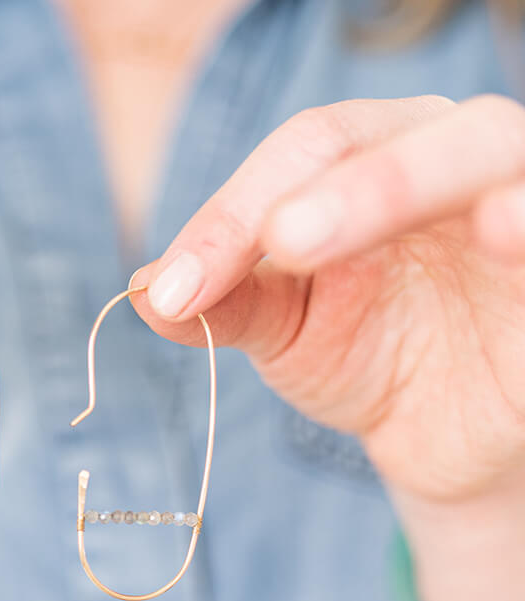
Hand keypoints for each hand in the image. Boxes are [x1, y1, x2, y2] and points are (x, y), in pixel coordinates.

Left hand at [132, 95, 524, 600]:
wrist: (439, 433)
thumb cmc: (366, 356)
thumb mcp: (285, 330)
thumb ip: (225, 302)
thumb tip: (141, 290)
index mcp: (372, 160)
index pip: (306, 152)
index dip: (234, 214)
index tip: (173, 290)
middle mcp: (449, 161)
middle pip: (400, 139)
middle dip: (339, 190)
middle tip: (280, 245)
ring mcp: (516, 206)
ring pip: (488, 157)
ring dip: (421, 185)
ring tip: (369, 228)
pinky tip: (501, 233)